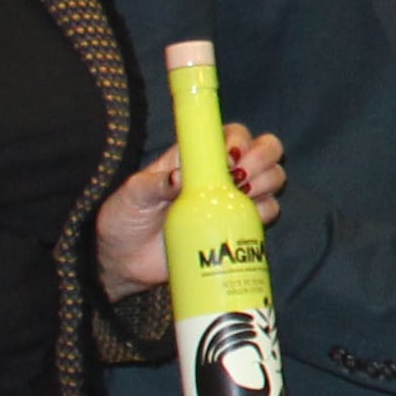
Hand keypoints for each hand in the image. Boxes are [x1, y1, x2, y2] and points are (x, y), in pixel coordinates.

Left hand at [92, 125, 285, 292]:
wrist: (124, 261)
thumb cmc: (125, 219)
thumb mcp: (132, 195)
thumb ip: (153, 183)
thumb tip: (179, 178)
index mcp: (196, 158)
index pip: (232, 134)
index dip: (240, 139)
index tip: (231, 157)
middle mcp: (220, 175)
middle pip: (263, 151)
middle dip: (263, 157)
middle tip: (242, 175)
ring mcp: (230, 202)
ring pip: (271, 179)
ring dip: (268, 181)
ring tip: (244, 194)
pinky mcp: (234, 228)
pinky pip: (267, 213)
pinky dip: (265, 211)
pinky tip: (247, 216)